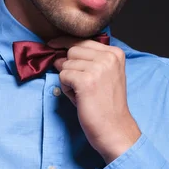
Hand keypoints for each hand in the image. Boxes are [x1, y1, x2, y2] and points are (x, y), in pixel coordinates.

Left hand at [48, 36, 140, 163]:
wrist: (114, 128)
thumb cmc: (106, 104)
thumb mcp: (105, 74)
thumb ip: (89, 59)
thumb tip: (59, 51)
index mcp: (115, 53)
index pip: (83, 40)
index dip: (66, 43)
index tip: (53, 44)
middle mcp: (108, 57)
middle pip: (72, 50)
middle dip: (70, 66)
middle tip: (80, 85)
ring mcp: (98, 68)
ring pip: (65, 64)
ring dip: (68, 80)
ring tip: (82, 94)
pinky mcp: (86, 81)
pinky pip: (62, 76)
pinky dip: (66, 88)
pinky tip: (78, 98)